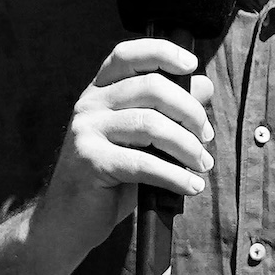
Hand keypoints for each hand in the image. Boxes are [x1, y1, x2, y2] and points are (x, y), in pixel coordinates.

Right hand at [31, 39, 216, 256]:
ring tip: (203, 165)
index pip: (128, 55)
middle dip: (190, 111)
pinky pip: (143, 163)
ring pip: (151, 125)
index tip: (192, 64)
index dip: (162, 53)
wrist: (68, 220)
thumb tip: (204, 85)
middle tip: (206, 137)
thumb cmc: (110, 178)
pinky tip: (190, 186)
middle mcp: (89, 104)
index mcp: (100, 91)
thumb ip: (168, 111)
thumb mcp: (141, 140)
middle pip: (150, 87)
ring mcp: (86, 131)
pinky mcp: (90, 162)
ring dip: (187, 147)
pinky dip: (175, 175)